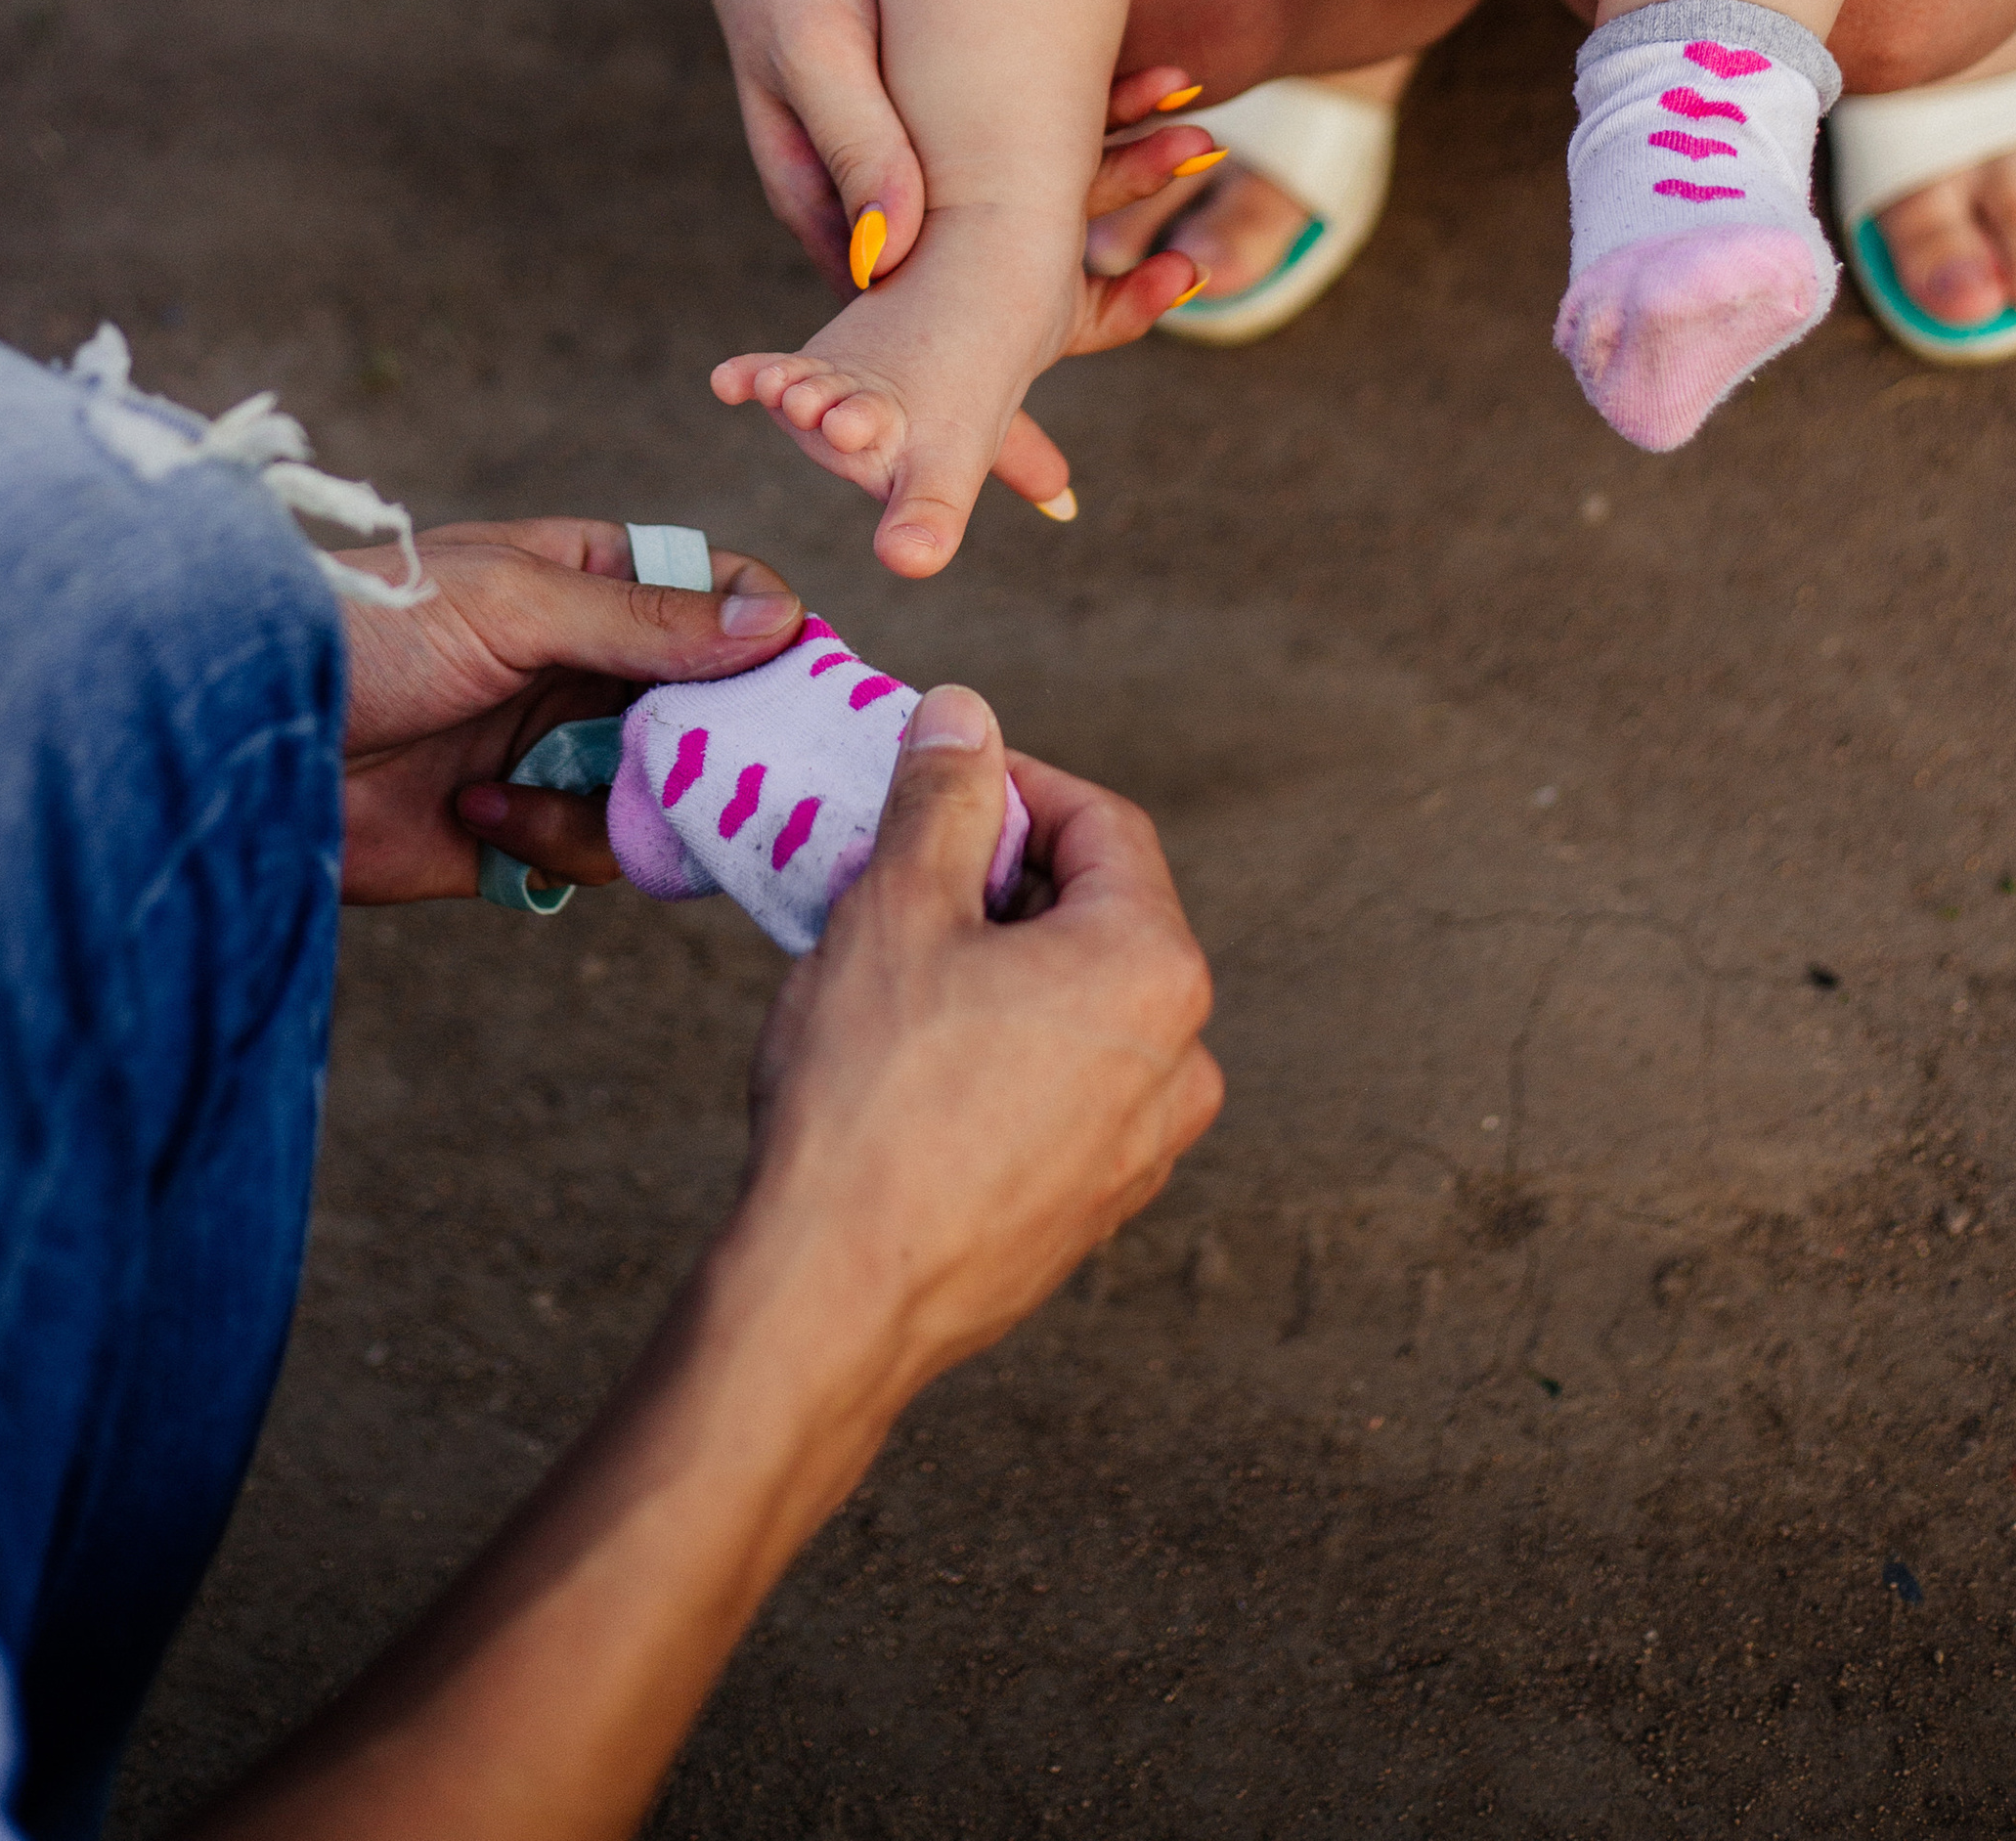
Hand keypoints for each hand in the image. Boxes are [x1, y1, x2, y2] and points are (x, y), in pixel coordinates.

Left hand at [334, 517, 802, 901]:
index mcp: (590, 581)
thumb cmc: (369, 631)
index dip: (766, 635)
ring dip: (615, 800)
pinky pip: (598, 854)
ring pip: (665, 791)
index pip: (717, 600)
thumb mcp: (514, 606)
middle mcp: (587, 665)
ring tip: (529, 783)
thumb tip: (779, 620)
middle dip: (714, 739)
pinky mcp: (520, 834)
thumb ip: (644, 619)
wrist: (244, 740)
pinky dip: (552, 842)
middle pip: (709, 707)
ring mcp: (556, 750)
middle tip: (711, 762)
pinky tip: (477, 811)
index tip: (799, 673)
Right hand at [737, 687, 1220, 1393]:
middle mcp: (1180, 1059)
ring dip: (998, 966)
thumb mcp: (896, 908)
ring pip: (1078, 1005)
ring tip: (893, 968)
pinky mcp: (1094, 1208)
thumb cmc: (867, 1096)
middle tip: (897, 874)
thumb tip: (965, 716)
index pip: (1102, 826)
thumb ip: (944, 797)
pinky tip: (912, 1062)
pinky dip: (1003, 1049)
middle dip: (998, 879)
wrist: (835, 1299)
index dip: (1013, 785)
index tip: (935, 780)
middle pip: (1096, 914)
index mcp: (1154, 968)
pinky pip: (1062, 1088)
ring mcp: (1144, 1148)